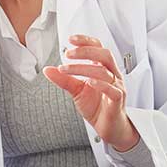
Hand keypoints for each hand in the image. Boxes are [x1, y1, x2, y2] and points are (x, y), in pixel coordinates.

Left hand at [43, 35, 139, 151]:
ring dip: (83, 68)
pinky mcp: (118, 100)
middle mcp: (112, 74)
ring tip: (67, 68)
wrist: (108, 127)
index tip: (71, 39)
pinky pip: (112, 89)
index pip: (98, 48)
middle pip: (104, 55)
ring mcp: (117, 86)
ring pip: (104, 71)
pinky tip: (89, 82)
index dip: (86, 41)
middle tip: (68, 54)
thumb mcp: (76, 90)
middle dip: (85, 51)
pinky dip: (100, 84)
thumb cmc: (96, 106)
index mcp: (103, 68)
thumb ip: (63, 79)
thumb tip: (48, 69)